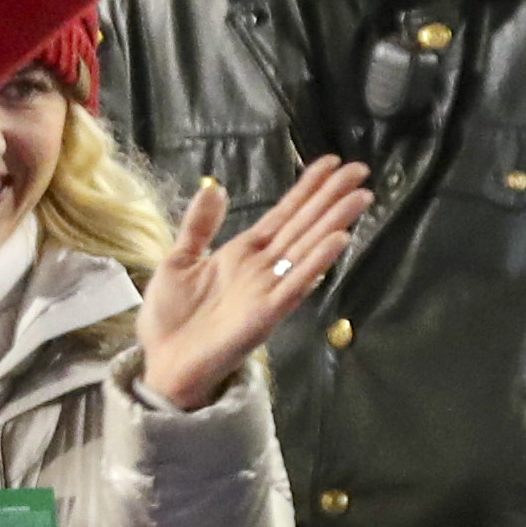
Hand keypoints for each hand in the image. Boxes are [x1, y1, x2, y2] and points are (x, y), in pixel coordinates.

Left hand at [141, 157, 373, 408]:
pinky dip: (316, 262)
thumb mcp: (177, 262)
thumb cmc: (170, 319)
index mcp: (243, 253)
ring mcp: (267, 289)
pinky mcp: (266, 313)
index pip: (284, 214)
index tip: (332, 162)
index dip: (307, 188)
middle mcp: (262, 267)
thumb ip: (199, 227)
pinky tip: (339, 240)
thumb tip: (214, 188)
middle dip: (331, 197)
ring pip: (307, 248)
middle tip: (361, 169)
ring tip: (361, 196)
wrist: (163, 364)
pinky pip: (295, 284)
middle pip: (303, 224)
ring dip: (334, 222)